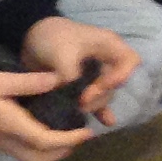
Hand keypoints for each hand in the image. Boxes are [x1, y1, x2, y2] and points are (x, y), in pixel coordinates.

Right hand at [0, 68, 95, 160]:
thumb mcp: (0, 79)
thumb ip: (30, 82)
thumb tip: (59, 80)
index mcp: (11, 126)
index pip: (46, 141)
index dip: (69, 139)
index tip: (87, 131)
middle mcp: (7, 141)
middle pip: (40, 159)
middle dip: (63, 151)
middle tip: (78, 136)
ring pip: (30, 160)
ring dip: (50, 154)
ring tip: (64, 137)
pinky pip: (21, 153)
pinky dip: (38, 150)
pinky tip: (43, 134)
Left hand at [21, 16, 140, 124]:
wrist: (31, 38)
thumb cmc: (51, 38)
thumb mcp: (61, 53)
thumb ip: (69, 74)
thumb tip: (73, 93)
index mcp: (108, 45)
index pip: (130, 61)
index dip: (120, 76)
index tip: (100, 86)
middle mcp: (108, 60)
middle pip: (116, 82)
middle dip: (101, 94)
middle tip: (81, 102)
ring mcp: (97, 73)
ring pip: (105, 93)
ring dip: (96, 104)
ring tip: (80, 110)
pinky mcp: (85, 84)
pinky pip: (96, 98)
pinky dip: (99, 109)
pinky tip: (106, 122)